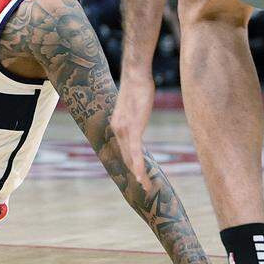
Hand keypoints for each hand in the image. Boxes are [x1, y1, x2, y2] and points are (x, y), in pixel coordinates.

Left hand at [109, 68, 154, 184]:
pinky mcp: (132, 128)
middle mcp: (117, 130)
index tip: (138, 176)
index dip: (131, 165)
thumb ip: (135, 117)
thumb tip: (138, 117)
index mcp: (117, 126)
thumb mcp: (134, 106)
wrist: (135, 75)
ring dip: (139, 174)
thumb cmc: (138, 87)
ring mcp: (123, 130)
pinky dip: (139, 165)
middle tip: (145, 188)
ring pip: (131, 158)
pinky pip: (136, 151)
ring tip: (147, 188)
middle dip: (136, 174)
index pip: (124, 150)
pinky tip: (142, 177)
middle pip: (127, 158)